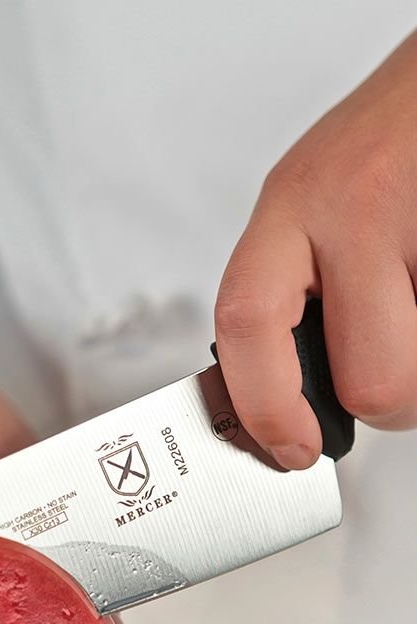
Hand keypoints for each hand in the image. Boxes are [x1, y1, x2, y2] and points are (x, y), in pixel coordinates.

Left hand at [215, 30, 416, 468]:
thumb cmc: (379, 148)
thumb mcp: (306, 206)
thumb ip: (284, 292)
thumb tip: (272, 399)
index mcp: (290, 208)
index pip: (247, 322)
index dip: (265, 406)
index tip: (287, 450)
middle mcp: (351, 208)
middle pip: (369, 379)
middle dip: (385, 406)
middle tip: (388, 384)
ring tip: (411, 321)